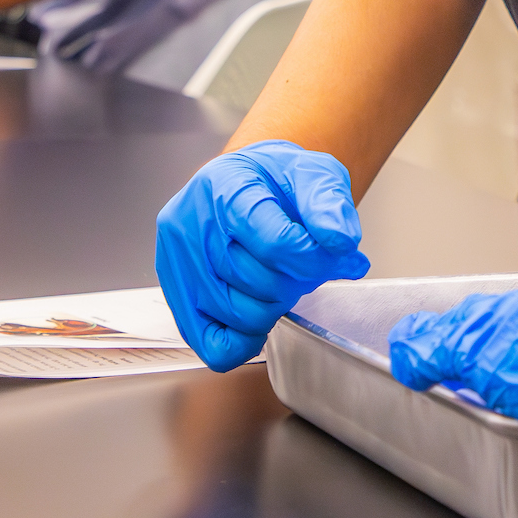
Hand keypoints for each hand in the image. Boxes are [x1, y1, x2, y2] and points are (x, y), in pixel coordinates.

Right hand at [156, 142, 370, 370]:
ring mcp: (178, 264)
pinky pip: (210, 343)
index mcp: (225, 186)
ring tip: (279, 280)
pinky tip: (260, 316)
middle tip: (304, 266)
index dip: (313, 260)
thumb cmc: (275, 179)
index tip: (333, 256)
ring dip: (272, 306)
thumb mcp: (313, 173)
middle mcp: (190, 224)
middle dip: (295, 281)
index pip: (275, 243)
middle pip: (256, 281)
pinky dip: (243, 340)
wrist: (247, 181)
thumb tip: (340, 240)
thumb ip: (330, 204)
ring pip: (236, 314)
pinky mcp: (177, 297)